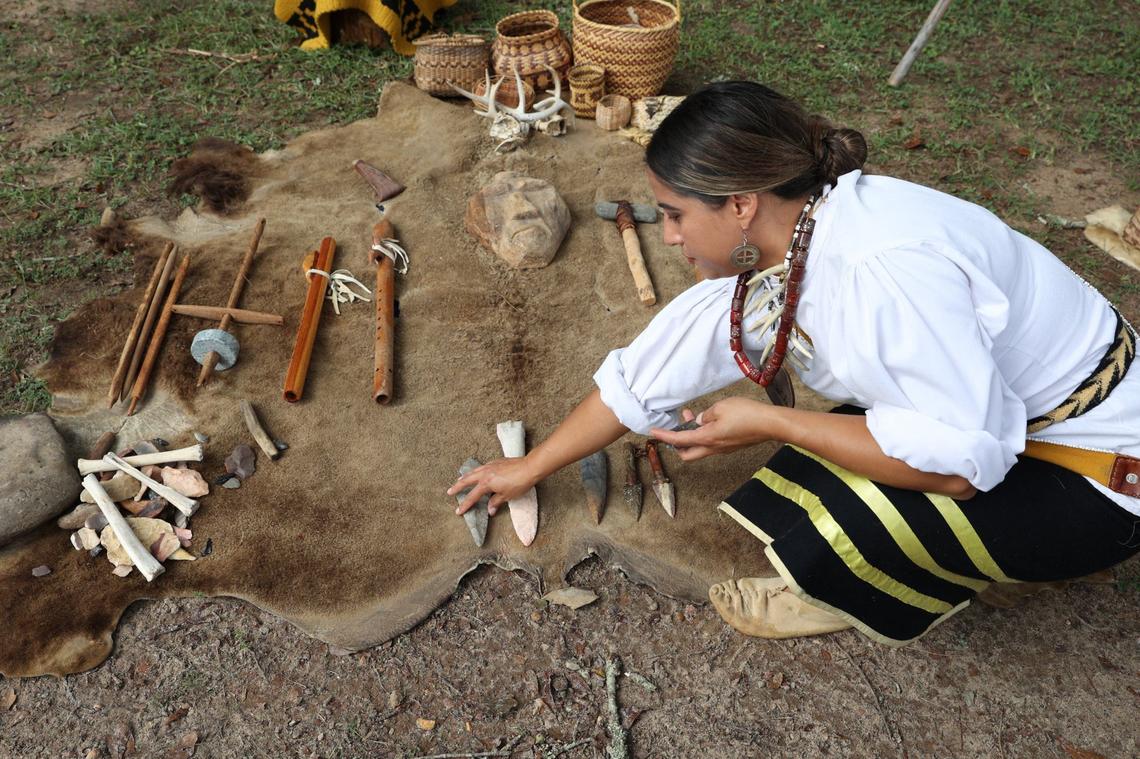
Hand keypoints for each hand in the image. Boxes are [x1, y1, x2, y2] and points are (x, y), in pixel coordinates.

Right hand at [447, 457, 539, 515]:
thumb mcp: (507, 496)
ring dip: (465, 477)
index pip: (472, 496)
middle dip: (457, 487)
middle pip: (467, 480)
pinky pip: (482, 467)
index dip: (465, 505)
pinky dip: (476, 471)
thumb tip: (490, 510)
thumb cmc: (519, 482)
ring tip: (459, 480)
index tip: (458, 511)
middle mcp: (485, 473)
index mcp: (486, 483)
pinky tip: (477, 472)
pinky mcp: (496, 462)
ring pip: (473, 471)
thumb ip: (496, 502)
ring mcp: (490, 466)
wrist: (529, 467)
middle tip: (449, 491)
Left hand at [649, 397, 773, 460]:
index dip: (664, 437)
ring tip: (693, 416)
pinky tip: (709, 421)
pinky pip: (711, 445)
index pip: (679, 440)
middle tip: (676, 427)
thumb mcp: (720, 407)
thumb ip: (705, 415)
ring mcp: (723, 449)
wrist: (770, 424)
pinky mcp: (731, 446)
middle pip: (687, 454)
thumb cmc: (747, 414)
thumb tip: (699, 421)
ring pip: (699, 449)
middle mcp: (713, 448)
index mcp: (707, 439)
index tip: (653, 433)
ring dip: (692, 436)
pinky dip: (704, 435)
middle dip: (676, 444)